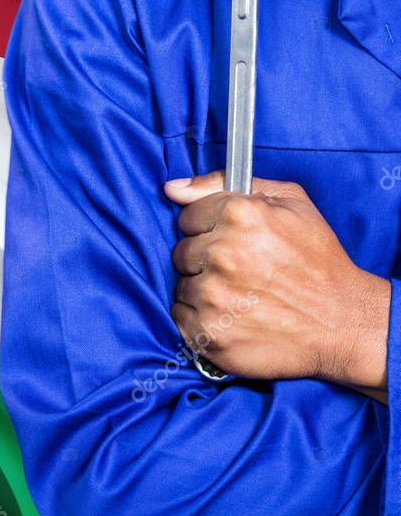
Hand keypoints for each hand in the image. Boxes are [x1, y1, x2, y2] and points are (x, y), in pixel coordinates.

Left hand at [165, 171, 389, 396]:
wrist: (343, 323)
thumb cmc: (318, 259)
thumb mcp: (288, 201)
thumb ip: (224, 183)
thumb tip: (173, 188)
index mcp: (240, 214)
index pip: (187, 217)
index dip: (209, 228)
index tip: (232, 241)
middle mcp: (223, 253)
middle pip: (181, 252)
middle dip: (205, 259)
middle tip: (241, 271)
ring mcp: (214, 296)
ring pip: (181, 285)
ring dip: (203, 290)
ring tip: (241, 295)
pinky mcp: (209, 332)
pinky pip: (180, 316)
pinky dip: (200, 317)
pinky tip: (232, 316)